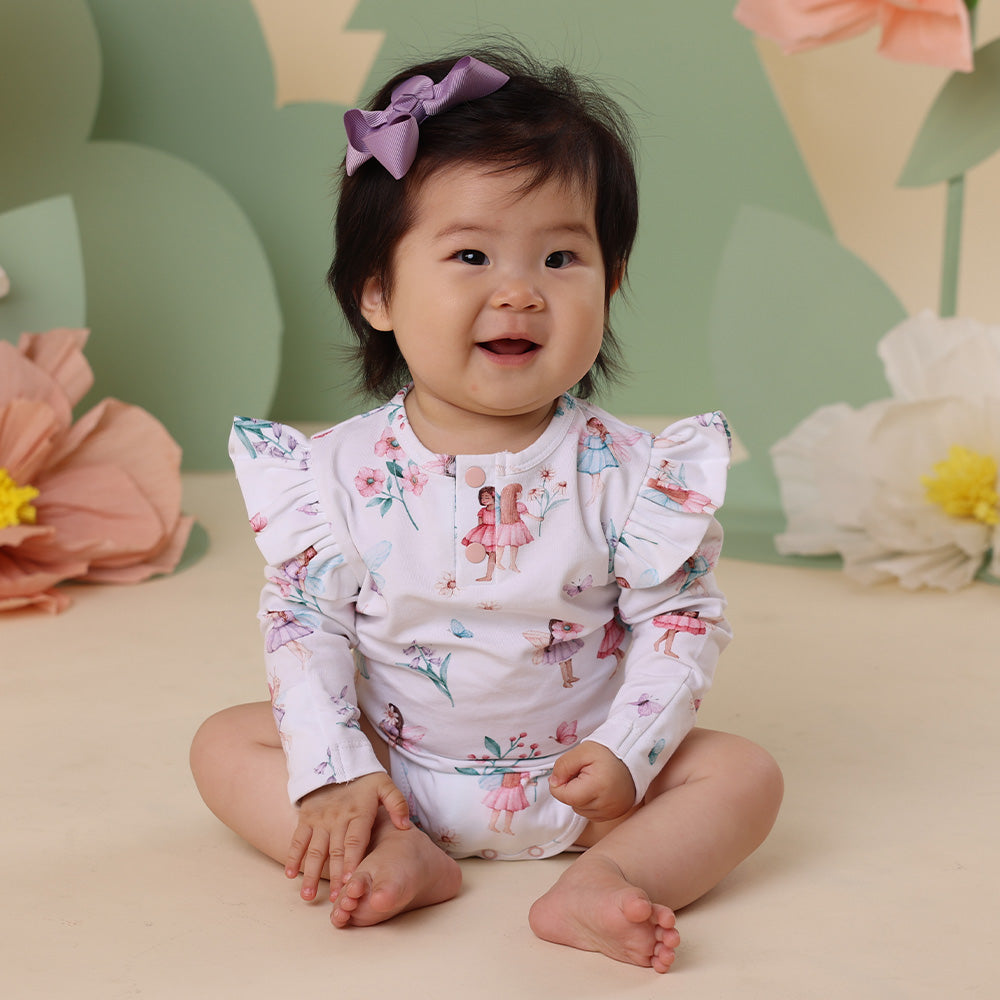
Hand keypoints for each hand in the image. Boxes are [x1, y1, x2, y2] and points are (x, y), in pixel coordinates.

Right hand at [286, 772, 409, 901]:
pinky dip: (293, 857)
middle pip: (335, 852)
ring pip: (315, 850)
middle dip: (335, 877)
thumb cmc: (364, 779)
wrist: (336, 759)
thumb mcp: (385, 785)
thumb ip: (397, 804)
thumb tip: (406, 826)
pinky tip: (290, 875)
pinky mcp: (306, 818)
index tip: (350, 882)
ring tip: (308, 896)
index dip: (352, 862)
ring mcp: (320, 820)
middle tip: (335, 900)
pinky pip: (298, 839)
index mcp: (358, 813)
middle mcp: (337, 819)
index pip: (355, 842)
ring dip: (311, 874)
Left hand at [548, 741, 635, 822]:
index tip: (573, 769)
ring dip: (581, 796)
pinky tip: (600, 788)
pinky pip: (592, 813)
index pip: (563, 795)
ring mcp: (611, 812)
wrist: (634, 755)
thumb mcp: (582, 751)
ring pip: (581, 809)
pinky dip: (591, 802)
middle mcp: (604, 805)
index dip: (561, 781)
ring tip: (595, 779)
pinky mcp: (615, 814)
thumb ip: (563, 766)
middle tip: (586, 771)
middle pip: (571, 803)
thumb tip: (553, 783)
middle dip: (572, 788)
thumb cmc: (608, 752)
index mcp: (595, 788)